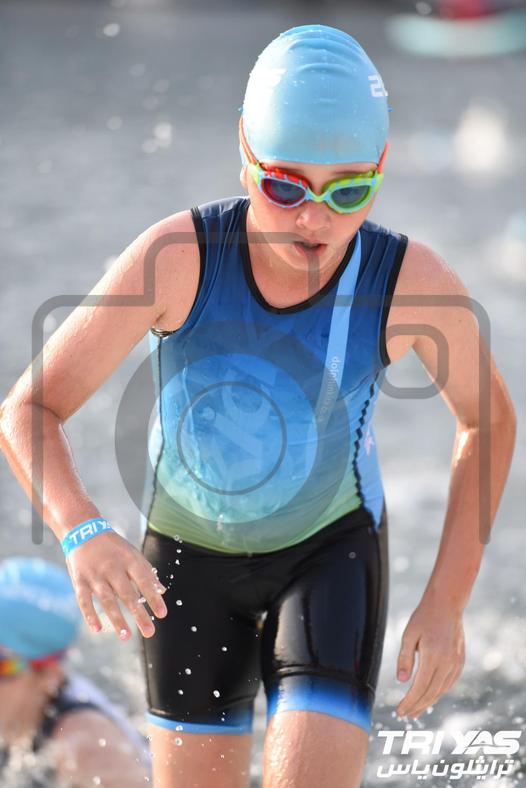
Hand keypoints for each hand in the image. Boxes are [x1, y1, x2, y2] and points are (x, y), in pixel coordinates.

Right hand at [65, 530, 167, 639]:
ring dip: (117, 619)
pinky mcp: (79, 580)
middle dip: (139, 614)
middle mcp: (112, 567)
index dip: (154, 598)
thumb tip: (162, 590)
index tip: (162, 614)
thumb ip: (147, 571)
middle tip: (149, 632)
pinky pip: (84, 600)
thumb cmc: (112, 546)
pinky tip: (97, 629)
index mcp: (128, 559)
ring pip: (107, 600)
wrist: (83, 531)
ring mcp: (95, 575)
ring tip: (126, 636)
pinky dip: (90, 615)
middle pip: (127, 594)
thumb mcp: (132, 553)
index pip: (145, 581)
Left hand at [395, 592, 464, 718]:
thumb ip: (405, 658)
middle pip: (431, 693)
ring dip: (428, 702)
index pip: (420, 687)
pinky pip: (448, 683)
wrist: (447, 605)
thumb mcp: (408, 634)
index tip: (400, 711)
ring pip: (441, 690)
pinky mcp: (460, 662)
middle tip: (405, 714)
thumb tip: (402, 681)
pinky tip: (429, 696)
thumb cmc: (424, 618)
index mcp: (433, 655)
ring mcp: (456, 663)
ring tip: (415, 710)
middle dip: (417, 706)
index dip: (410, 701)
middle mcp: (447, 662)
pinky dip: (438, 692)